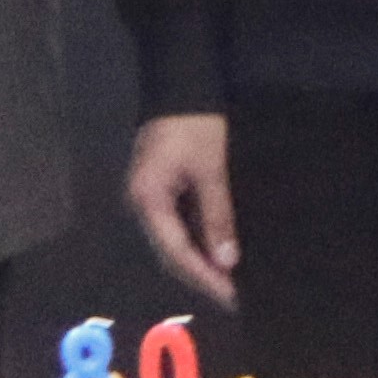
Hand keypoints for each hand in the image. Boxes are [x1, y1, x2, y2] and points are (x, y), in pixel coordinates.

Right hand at [126, 115, 241, 306]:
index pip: (177, 252)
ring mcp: (149, 197)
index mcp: (148, 200)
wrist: (180, 81)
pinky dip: (198, 240)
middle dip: (203, 275)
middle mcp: (142, 204)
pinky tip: (219, 250)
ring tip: (231, 280)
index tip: (232, 296)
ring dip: (201, 260)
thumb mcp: (211, 168)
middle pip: (171, 252)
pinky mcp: (159, 188)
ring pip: (174, 241)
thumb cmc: (195, 124)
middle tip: (235, 295)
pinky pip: (177, 225)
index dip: (205, 277)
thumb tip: (226, 261)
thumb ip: (216, 215)